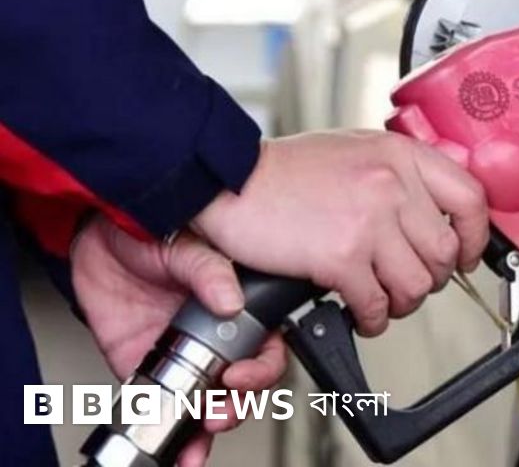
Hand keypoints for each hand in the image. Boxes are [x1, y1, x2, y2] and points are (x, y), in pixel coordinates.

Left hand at [71, 217, 286, 466]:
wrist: (94, 240)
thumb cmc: (148, 231)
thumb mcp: (185, 244)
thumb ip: (208, 269)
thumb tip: (230, 299)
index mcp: (237, 307)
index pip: (265, 349)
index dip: (259, 370)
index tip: (237, 377)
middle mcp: (216, 336)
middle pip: (243, 387)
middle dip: (235, 408)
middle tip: (217, 414)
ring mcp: (184, 356)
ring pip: (209, 404)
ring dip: (207, 430)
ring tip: (197, 441)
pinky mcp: (148, 370)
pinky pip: (162, 407)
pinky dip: (170, 433)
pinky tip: (176, 448)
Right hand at [191, 130, 489, 335]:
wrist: (229, 180)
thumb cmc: (285, 171)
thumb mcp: (357, 150)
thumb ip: (399, 173)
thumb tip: (437, 209)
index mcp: (400, 155)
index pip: (471, 198)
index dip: (476, 237)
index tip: (465, 255)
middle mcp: (391, 184)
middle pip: (444, 252)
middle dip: (430, 279)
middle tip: (409, 283)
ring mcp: (369, 221)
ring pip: (417, 284)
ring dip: (402, 303)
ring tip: (382, 300)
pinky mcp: (341, 256)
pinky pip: (376, 303)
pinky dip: (372, 318)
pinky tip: (359, 312)